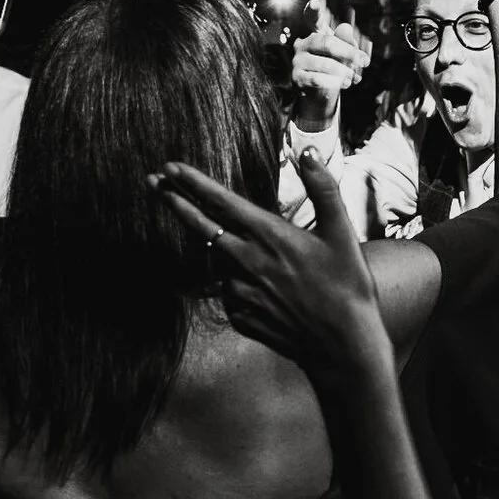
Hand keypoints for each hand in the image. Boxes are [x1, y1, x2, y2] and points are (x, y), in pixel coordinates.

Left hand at [152, 153, 388, 384]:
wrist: (343, 346)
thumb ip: (323, 188)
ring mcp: (239, 291)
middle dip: (174, 201)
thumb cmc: (347, 286)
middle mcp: (247, 261)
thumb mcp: (342, 232)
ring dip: (227, 252)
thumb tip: (308, 153)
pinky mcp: (239, 316)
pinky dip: (242, 285)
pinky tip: (272, 294)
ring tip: (273, 265)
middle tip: (151, 182)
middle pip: (201, 225)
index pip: (221, 202)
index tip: (169, 168)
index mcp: (269, 236)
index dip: (193, 183)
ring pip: (221, 261)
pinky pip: (232, 292)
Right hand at [291, 0, 370, 105]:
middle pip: (327, 42)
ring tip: (354, 78)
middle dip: (349, 52)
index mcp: (315, 33)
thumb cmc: (335, 69)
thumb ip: (346, 41)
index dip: (313, 10)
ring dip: (344, 71)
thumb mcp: (344, 54)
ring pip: (324, 63)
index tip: (314, 2)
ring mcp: (298, 61)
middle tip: (364, 61)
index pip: (312, 18)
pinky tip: (344, 84)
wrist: (322, 96)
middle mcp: (303, 44)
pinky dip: (333, 82)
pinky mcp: (297, 78)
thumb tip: (346, 27)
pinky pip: (317, 79)